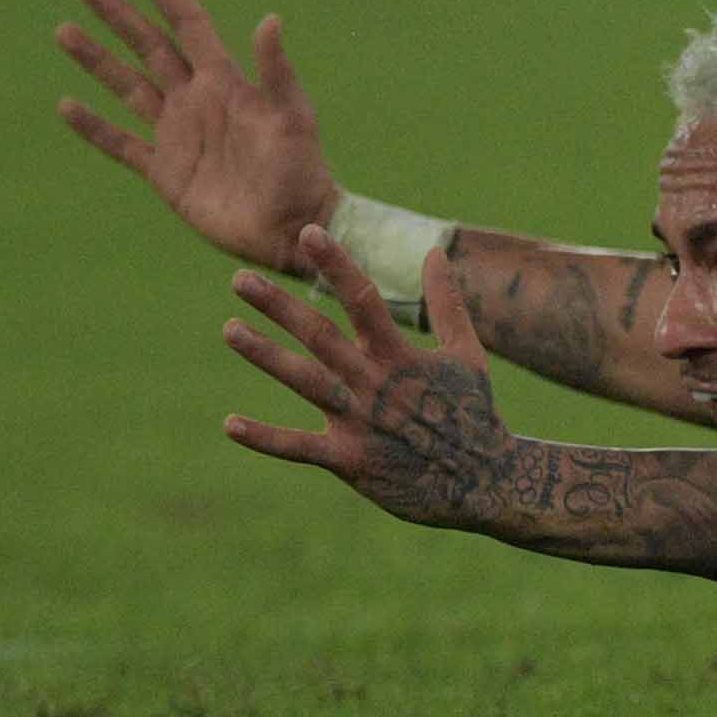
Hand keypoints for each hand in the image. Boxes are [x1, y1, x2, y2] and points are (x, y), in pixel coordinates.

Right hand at [59, 0, 342, 271]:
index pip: (186, 23)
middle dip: (116, 13)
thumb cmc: (302, 172)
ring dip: (96, 60)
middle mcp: (195, 101)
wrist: (293, 229)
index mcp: (224, 82)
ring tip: (64, 30)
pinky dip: (94, 127)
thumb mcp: (292, 118)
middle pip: (147, 45)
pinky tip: (66, 106)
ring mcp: (178, 135)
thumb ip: (276, 72)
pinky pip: (121, 144)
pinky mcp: (166, 172)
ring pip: (127, 86)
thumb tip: (270, 18)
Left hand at [222, 227, 520, 530]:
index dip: (337, 265)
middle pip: (321, 337)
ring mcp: (361, 423)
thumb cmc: (474, 414)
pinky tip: (231, 424)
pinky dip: (266, 439)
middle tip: (240, 280)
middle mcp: (376, 384)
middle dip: (280, 307)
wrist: (487, 484)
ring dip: (266, 356)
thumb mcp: (467, 354)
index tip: (309, 232)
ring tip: (230, 330)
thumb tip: (435, 251)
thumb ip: (446, 303)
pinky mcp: (352, 461)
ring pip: (306, 383)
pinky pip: (301, 448)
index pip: (365, 300)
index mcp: (401, 356)